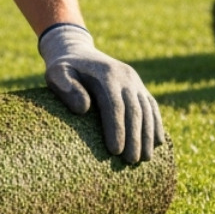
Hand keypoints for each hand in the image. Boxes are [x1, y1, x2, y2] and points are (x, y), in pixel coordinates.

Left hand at [38, 24, 163, 162]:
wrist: (77, 51)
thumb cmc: (64, 69)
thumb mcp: (56, 72)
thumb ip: (66, 87)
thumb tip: (84, 109)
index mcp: (106, 75)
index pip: (114, 105)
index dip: (116, 128)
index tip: (115, 151)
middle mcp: (126, 77)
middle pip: (135, 110)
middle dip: (135, 137)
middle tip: (131, 161)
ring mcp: (135, 82)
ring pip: (147, 110)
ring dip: (148, 135)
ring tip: (146, 158)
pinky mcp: (140, 87)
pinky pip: (151, 106)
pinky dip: (157, 124)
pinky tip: (158, 143)